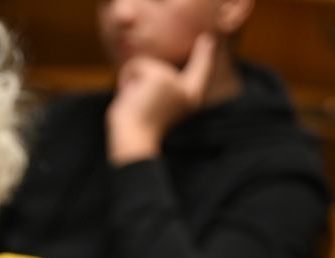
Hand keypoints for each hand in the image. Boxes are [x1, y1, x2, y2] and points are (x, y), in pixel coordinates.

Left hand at [107, 33, 217, 163]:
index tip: (208, 39)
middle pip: (161, 67)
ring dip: (132, 82)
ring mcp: (174, 81)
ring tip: (135, 104)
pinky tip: (130, 96)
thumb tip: (138, 69)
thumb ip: (153, 90)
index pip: (201, 71)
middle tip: (140, 102)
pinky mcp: (159, 78)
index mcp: (190, 99)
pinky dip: (126, 78)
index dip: (204, 55)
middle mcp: (188, 89)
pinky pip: (135, 65)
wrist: (134, 142)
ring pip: (145, 65)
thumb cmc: (137, 130)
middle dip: (149, 71)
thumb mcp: (150, 107)